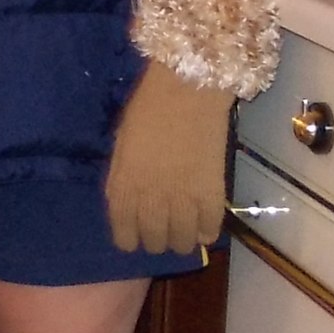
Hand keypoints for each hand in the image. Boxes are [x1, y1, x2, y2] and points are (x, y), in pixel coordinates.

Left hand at [104, 61, 234, 255]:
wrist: (187, 90)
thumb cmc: (148, 109)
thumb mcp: (121, 146)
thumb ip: (122, 179)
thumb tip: (127, 202)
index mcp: (123, 189)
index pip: (124, 236)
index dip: (131, 240)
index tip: (136, 237)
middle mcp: (150, 202)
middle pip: (154, 242)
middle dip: (157, 239)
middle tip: (164, 229)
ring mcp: (183, 201)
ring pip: (183, 242)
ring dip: (183, 239)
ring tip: (186, 228)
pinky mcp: (212, 195)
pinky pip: (209, 229)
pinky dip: (206, 231)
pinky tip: (204, 224)